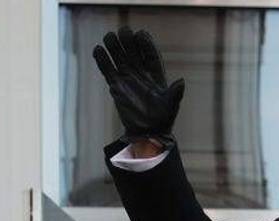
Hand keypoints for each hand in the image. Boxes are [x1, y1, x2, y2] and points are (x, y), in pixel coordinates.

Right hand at [93, 27, 184, 143]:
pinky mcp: (116, 86)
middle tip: (123, 30)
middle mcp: (141, 73)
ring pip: (119, 58)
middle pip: (133, 52)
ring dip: (114, 46)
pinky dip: (102, 60)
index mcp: (156, 75)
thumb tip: (181, 82)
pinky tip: (97, 49)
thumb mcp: (171, 106)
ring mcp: (128, 78)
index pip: (151, 55)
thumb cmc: (163, 119)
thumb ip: (175, 94)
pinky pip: (107, 70)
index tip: (141, 34)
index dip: (146, 44)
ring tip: (109, 36)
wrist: (147, 132)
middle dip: (128, 41)